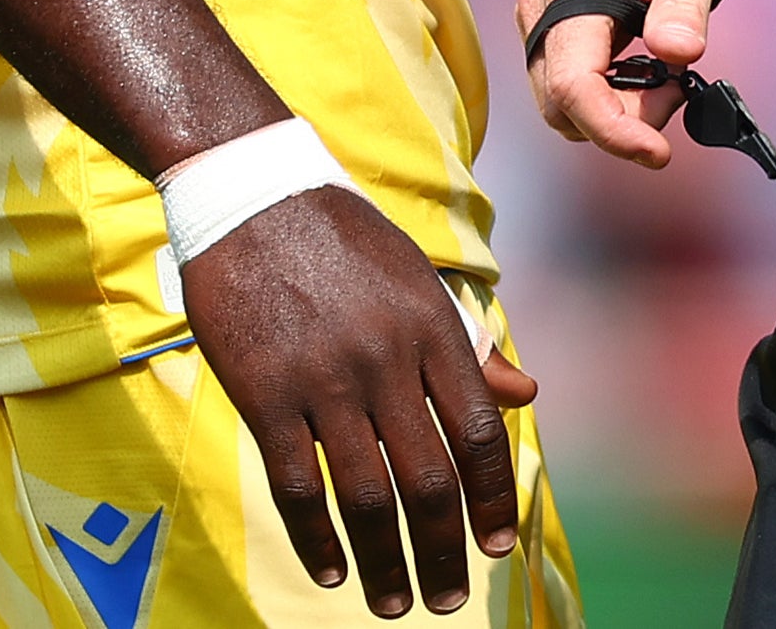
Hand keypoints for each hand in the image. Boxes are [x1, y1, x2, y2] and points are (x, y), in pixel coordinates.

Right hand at [180, 186, 536, 617]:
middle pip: (430, 479)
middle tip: (447, 599)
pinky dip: (318, 538)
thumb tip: (527, 395)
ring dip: (386, 563)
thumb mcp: (416, 278)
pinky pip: (299, 484)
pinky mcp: (264, 390)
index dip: (492, 499)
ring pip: (368, 495)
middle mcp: (386, 357)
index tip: (495, 546)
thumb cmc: (339, 237)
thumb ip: (467, 345)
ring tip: (396, 603)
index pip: (479, 433)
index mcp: (432, 327)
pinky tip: (330, 569)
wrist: (248, 188)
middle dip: (445, 551)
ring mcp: (323, 377)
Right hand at [511, 0, 738, 169]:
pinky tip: (640, 69)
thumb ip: (683, 8)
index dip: (613, 129)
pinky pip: (564, 80)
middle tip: (676, 94)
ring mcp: (538, 13)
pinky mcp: (546, 23)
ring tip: (664, 79)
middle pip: (560, 102)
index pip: (573, 83)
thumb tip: (675, 54)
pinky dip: (604, 93)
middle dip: (620, 120)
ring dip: (613, 110)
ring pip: (559, 99)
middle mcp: (540, 1)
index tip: (658, 152)